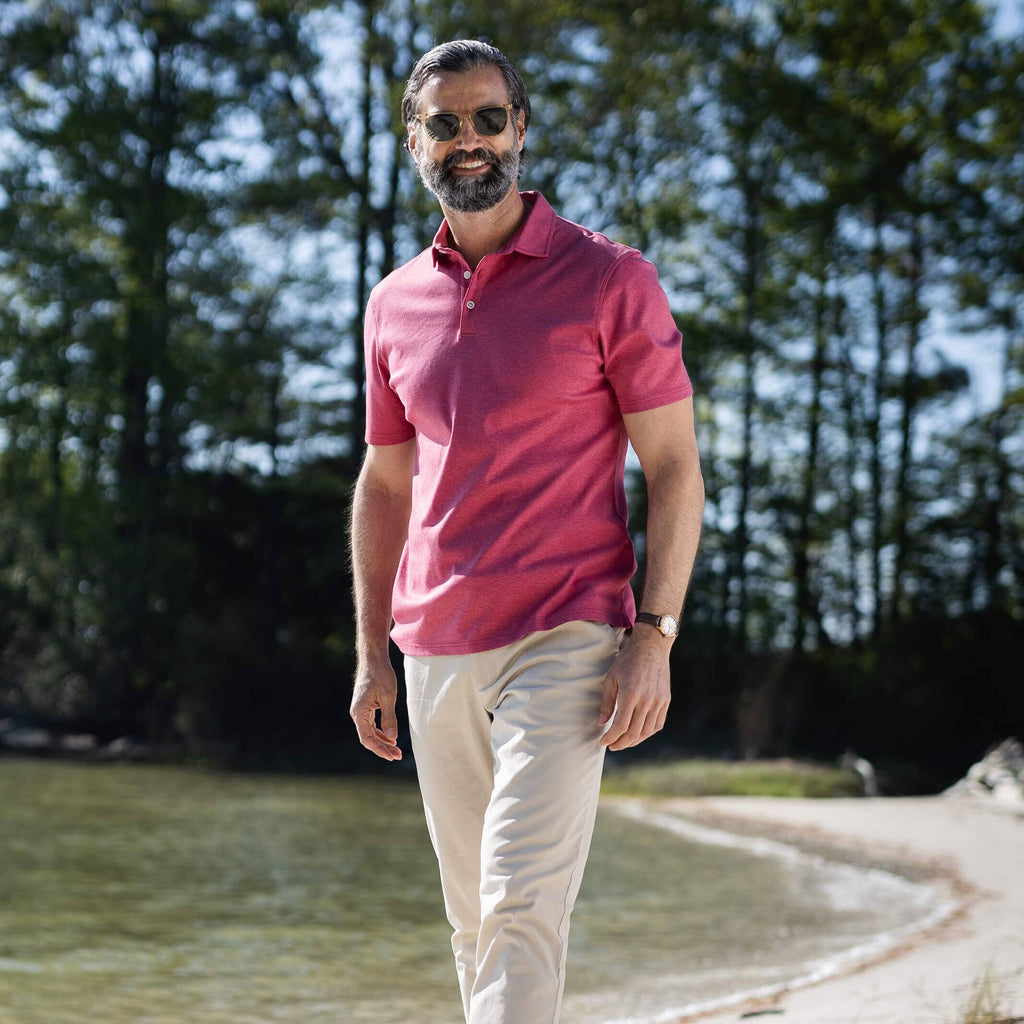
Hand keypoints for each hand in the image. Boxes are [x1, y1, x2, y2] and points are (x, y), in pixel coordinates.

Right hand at [350, 659, 402, 760]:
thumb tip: (392, 738)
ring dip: (383, 742)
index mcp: (359, 712)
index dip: (379, 749)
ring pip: (370, 732)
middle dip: (383, 748)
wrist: (373, 659)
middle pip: (368, 738)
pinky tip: (391, 738)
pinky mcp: (365, 708)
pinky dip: (381, 732)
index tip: (392, 756)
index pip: (367, 738)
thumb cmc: (381, 675)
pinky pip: (372, 725)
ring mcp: (360, 711)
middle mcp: (357, 714)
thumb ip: (390, 718)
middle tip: (398, 756)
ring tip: (396, 750)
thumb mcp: (388, 696)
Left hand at [597, 631, 670, 749]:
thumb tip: (600, 723)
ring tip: (623, 742)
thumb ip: (607, 703)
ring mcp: (658, 701)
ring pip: (647, 731)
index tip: (603, 742)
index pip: (620, 726)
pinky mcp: (665, 700)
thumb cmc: (627, 661)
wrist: (651, 647)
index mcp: (630, 695)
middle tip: (612, 746)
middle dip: (621, 743)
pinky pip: (658, 724)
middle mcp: (646, 700)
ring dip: (634, 741)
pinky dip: (648, 732)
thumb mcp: (611, 679)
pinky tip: (639, 734)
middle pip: (634, 733)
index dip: (610, 738)